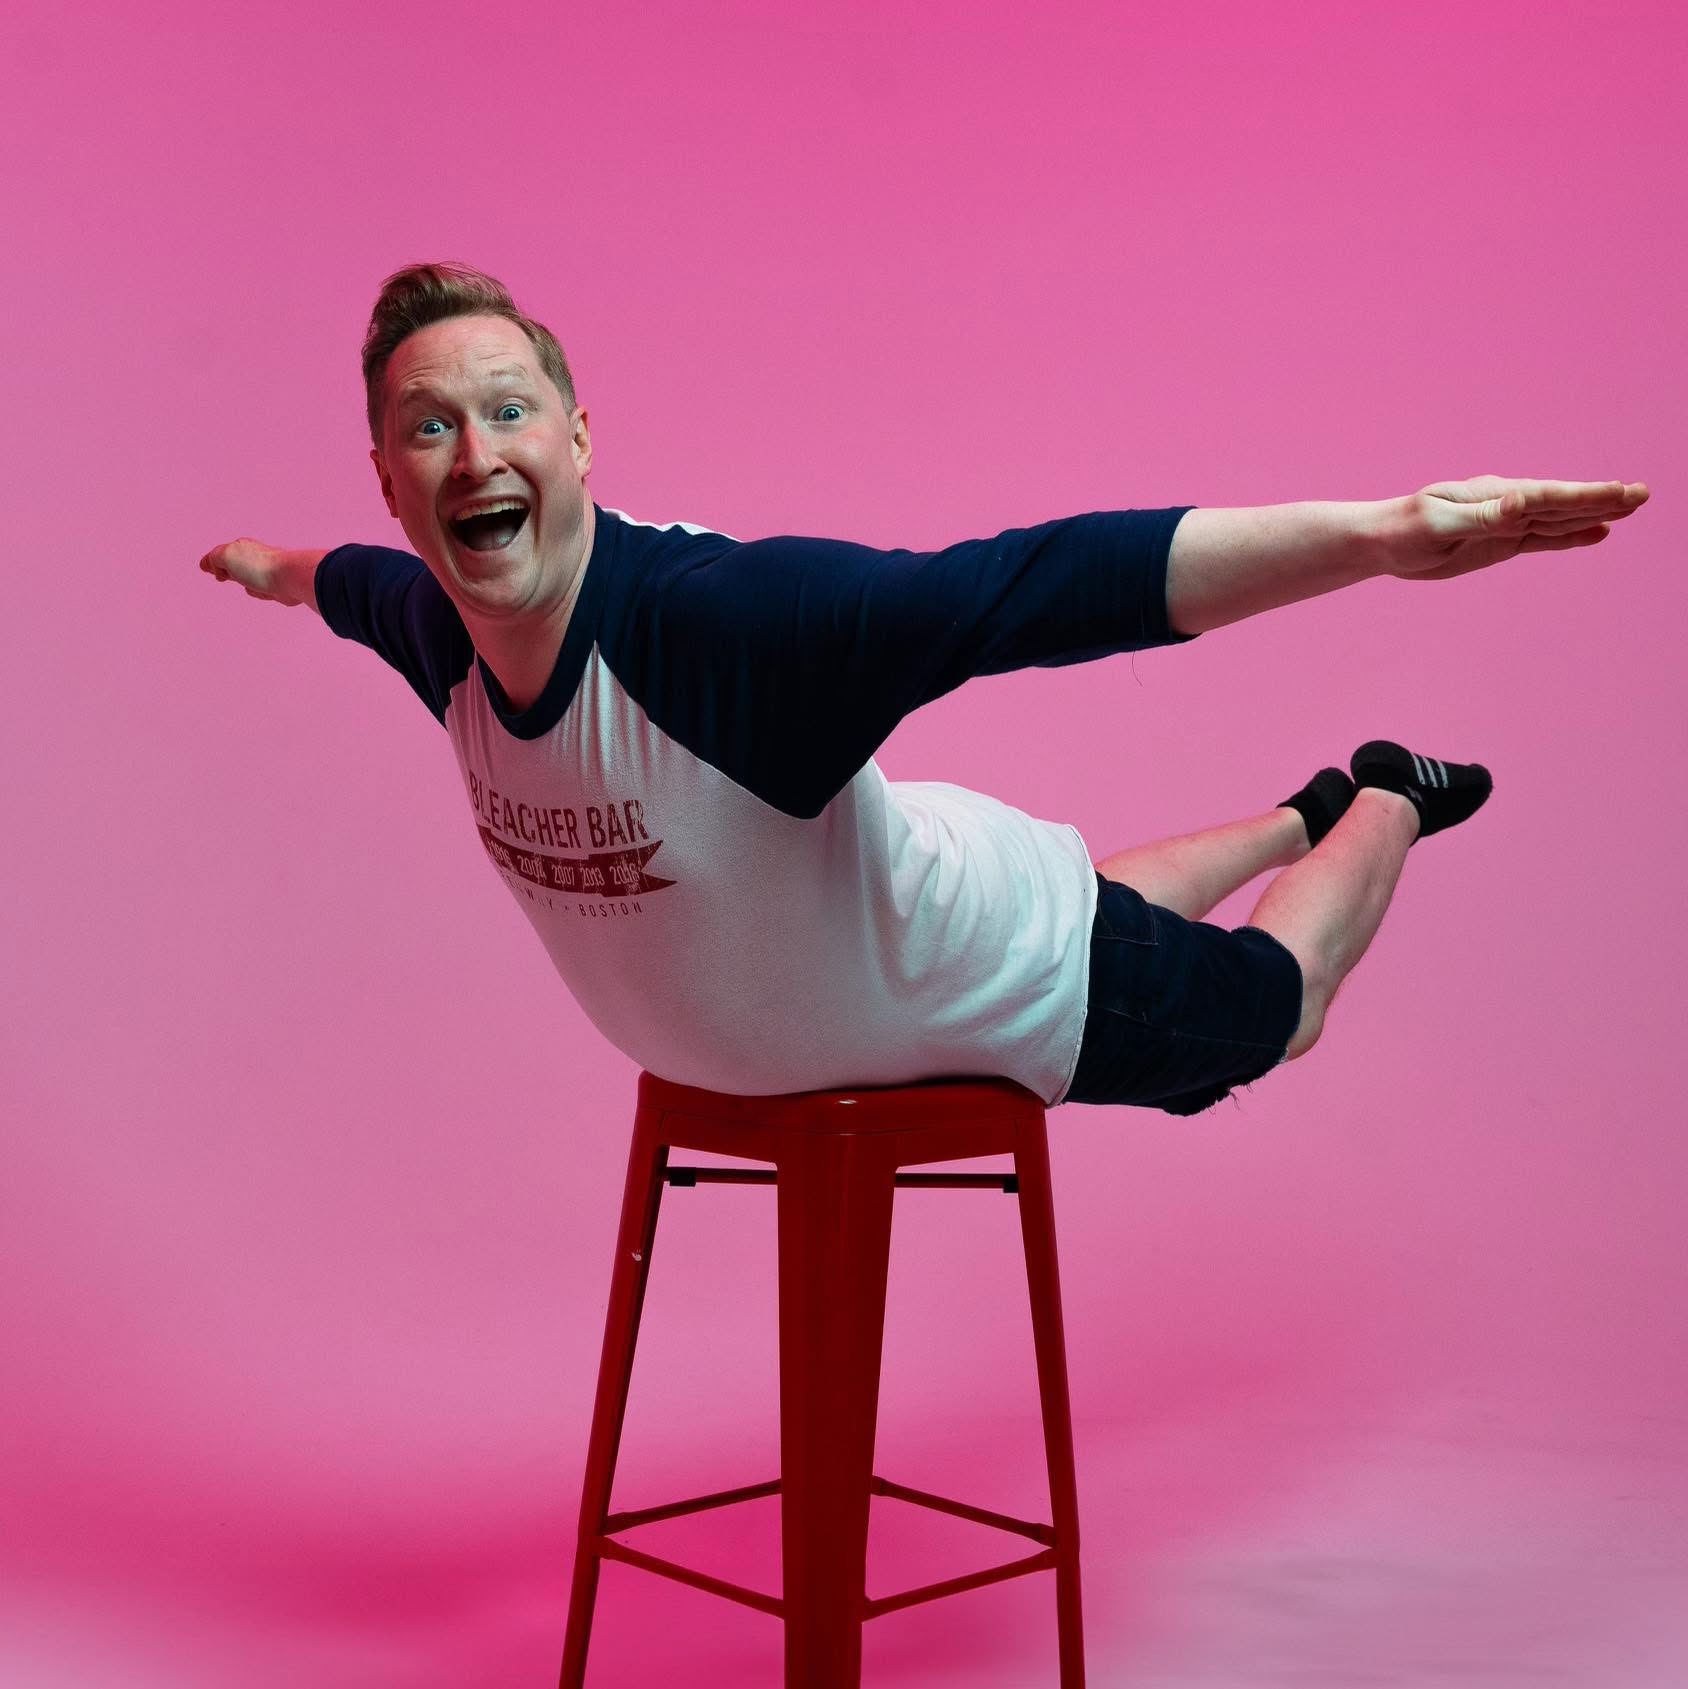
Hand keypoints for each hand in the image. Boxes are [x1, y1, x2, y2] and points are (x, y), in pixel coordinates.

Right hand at [199, 537, 306, 605]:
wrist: (288, 577)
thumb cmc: (257, 566)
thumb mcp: (226, 556)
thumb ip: (213, 558)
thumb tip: (208, 564)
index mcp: (241, 547)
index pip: (221, 554)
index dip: (213, 562)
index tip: (206, 568)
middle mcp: (254, 557)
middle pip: (235, 567)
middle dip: (229, 573)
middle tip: (222, 577)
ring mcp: (265, 572)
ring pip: (247, 582)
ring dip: (246, 586)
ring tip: (251, 584)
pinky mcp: (276, 586)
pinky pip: (260, 592)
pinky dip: (259, 594)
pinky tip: (264, 592)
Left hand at [1387, 476, 1648, 580]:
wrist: (1382, 541)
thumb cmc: (1404, 529)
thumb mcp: (1439, 524)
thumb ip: (1483, 516)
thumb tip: (1522, 500)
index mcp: (1495, 496)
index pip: (1548, 496)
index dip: (1586, 496)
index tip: (1620, 492)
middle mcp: (1506, 505)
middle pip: (1562, 504)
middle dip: (1602, 500)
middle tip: (1643, 494)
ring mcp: (1506, 523)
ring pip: (1558, 520)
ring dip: (1594, 514)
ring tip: (1632, 507)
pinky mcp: (1501, 542)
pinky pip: (1543, 539)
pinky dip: (1571, 536)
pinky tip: (1598, 533)